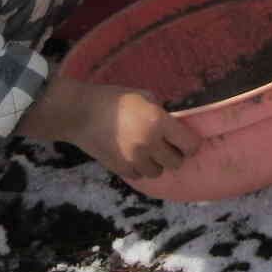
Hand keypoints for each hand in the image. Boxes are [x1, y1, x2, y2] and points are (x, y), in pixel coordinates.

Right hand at [21, 76, 202, 180]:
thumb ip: (162, 112)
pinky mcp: (120, 168)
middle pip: (176, 162)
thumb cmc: (113, 99)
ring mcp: (134, 159)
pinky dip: (139, 169)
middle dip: (174, 155)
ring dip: (156, 164)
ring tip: (147, 152)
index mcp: (158, 122)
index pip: (190, 144)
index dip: (191, 144)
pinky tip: (133, 156)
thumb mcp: (144, 96)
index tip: (187, 142)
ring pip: (157, 172)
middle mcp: (149, 143)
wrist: (80, 113)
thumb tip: (175, 125)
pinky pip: (139, 175)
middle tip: (166, 147)